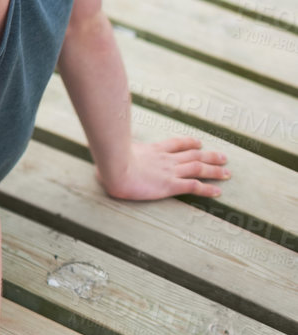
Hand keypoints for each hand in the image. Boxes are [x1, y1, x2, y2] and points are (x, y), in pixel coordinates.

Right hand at [100, 136, 228, 199]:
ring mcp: (170, 172)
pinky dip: (207, 188)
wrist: (115, 169)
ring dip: (214, 170)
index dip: (189, 143)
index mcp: (153, 150)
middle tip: (223, 157)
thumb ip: (116, 151)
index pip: (176, 144)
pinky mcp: (170, 185)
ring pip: (198, 168)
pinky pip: (194, 186)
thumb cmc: (109, 161)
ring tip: (227, 173)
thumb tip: (106, 152)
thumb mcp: (114, 151)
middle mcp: (165, 159)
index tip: (198, 142)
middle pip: (193, 155)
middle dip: (209, 156)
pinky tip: (218, 192)